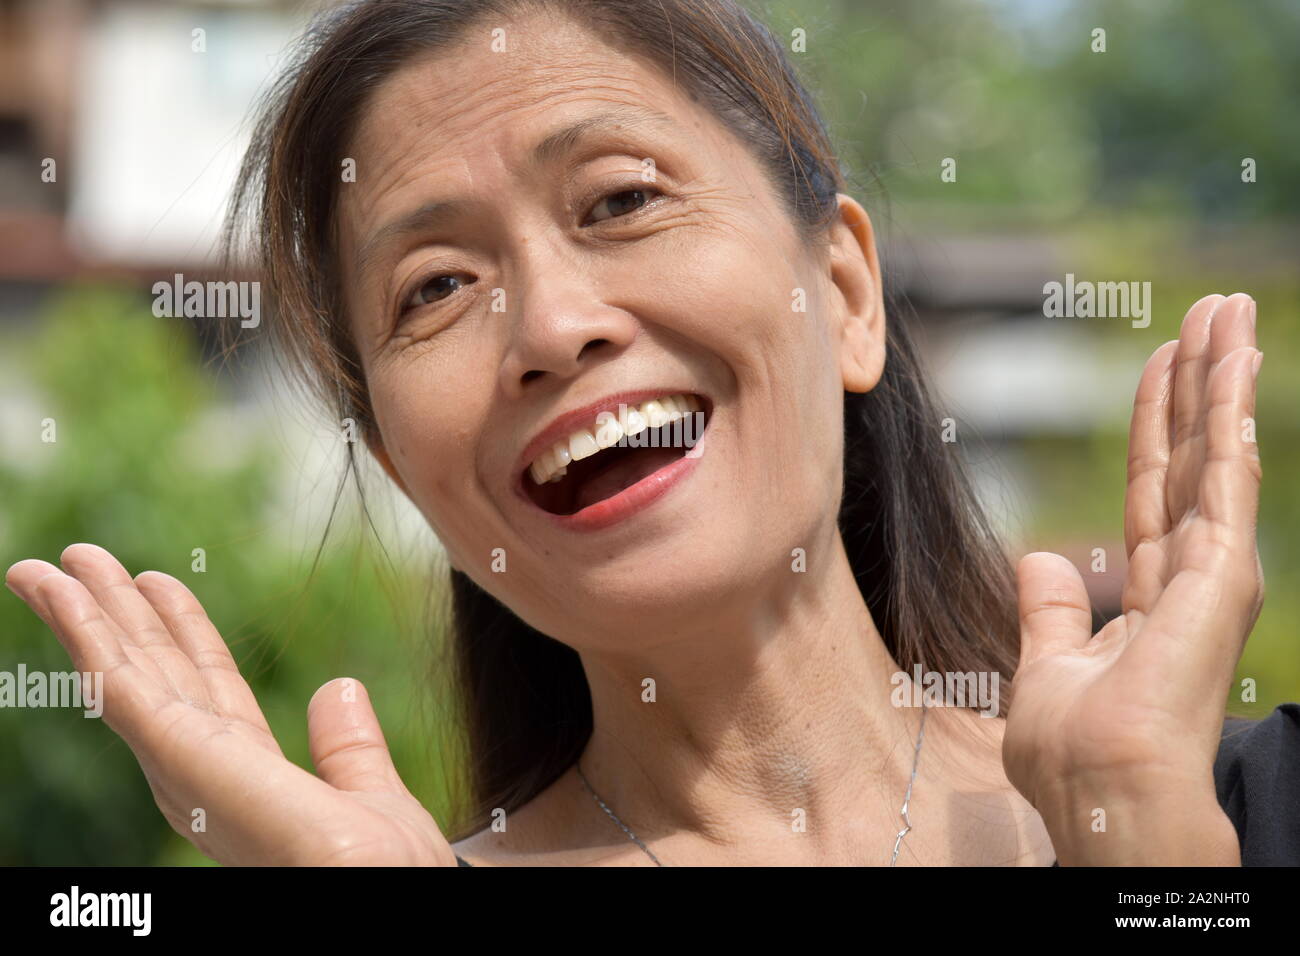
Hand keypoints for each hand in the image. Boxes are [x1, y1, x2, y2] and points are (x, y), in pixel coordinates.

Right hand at [5, 543, 456, 865]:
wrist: (390, 895)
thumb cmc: (384, 876)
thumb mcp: (369, 798)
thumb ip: (347, 748)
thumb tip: (338, 688)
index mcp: (247, 777)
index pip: (203, 687)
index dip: (176, 630)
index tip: (154, 581)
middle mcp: (206, 775)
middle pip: (153, 675)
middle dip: (116, 616)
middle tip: (81, 557)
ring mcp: (191, 771)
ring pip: (125, 676)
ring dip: (85, 617)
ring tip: (51, 565)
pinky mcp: (186, 762)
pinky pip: (125, 692)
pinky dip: (91, 643)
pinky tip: (70, 601)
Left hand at [1003, 293, 1262, 864]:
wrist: (1100, 789)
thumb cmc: (1074, 749)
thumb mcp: (1049, 664)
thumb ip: (1052, 609)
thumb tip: (1045, 558)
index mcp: (1149, 594)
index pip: (1151, 488)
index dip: (1155, 424)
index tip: (1159, 362)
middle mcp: (1190, 573)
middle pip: (1191, 456)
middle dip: (1201, 382)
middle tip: (1216, 311)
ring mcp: (1214, 569)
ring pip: (1216, 449)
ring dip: (1222, 376)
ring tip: (1230, 309)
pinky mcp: (1224, 567)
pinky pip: (1226, 470)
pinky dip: (1230, 409)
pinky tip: (1235, 356)